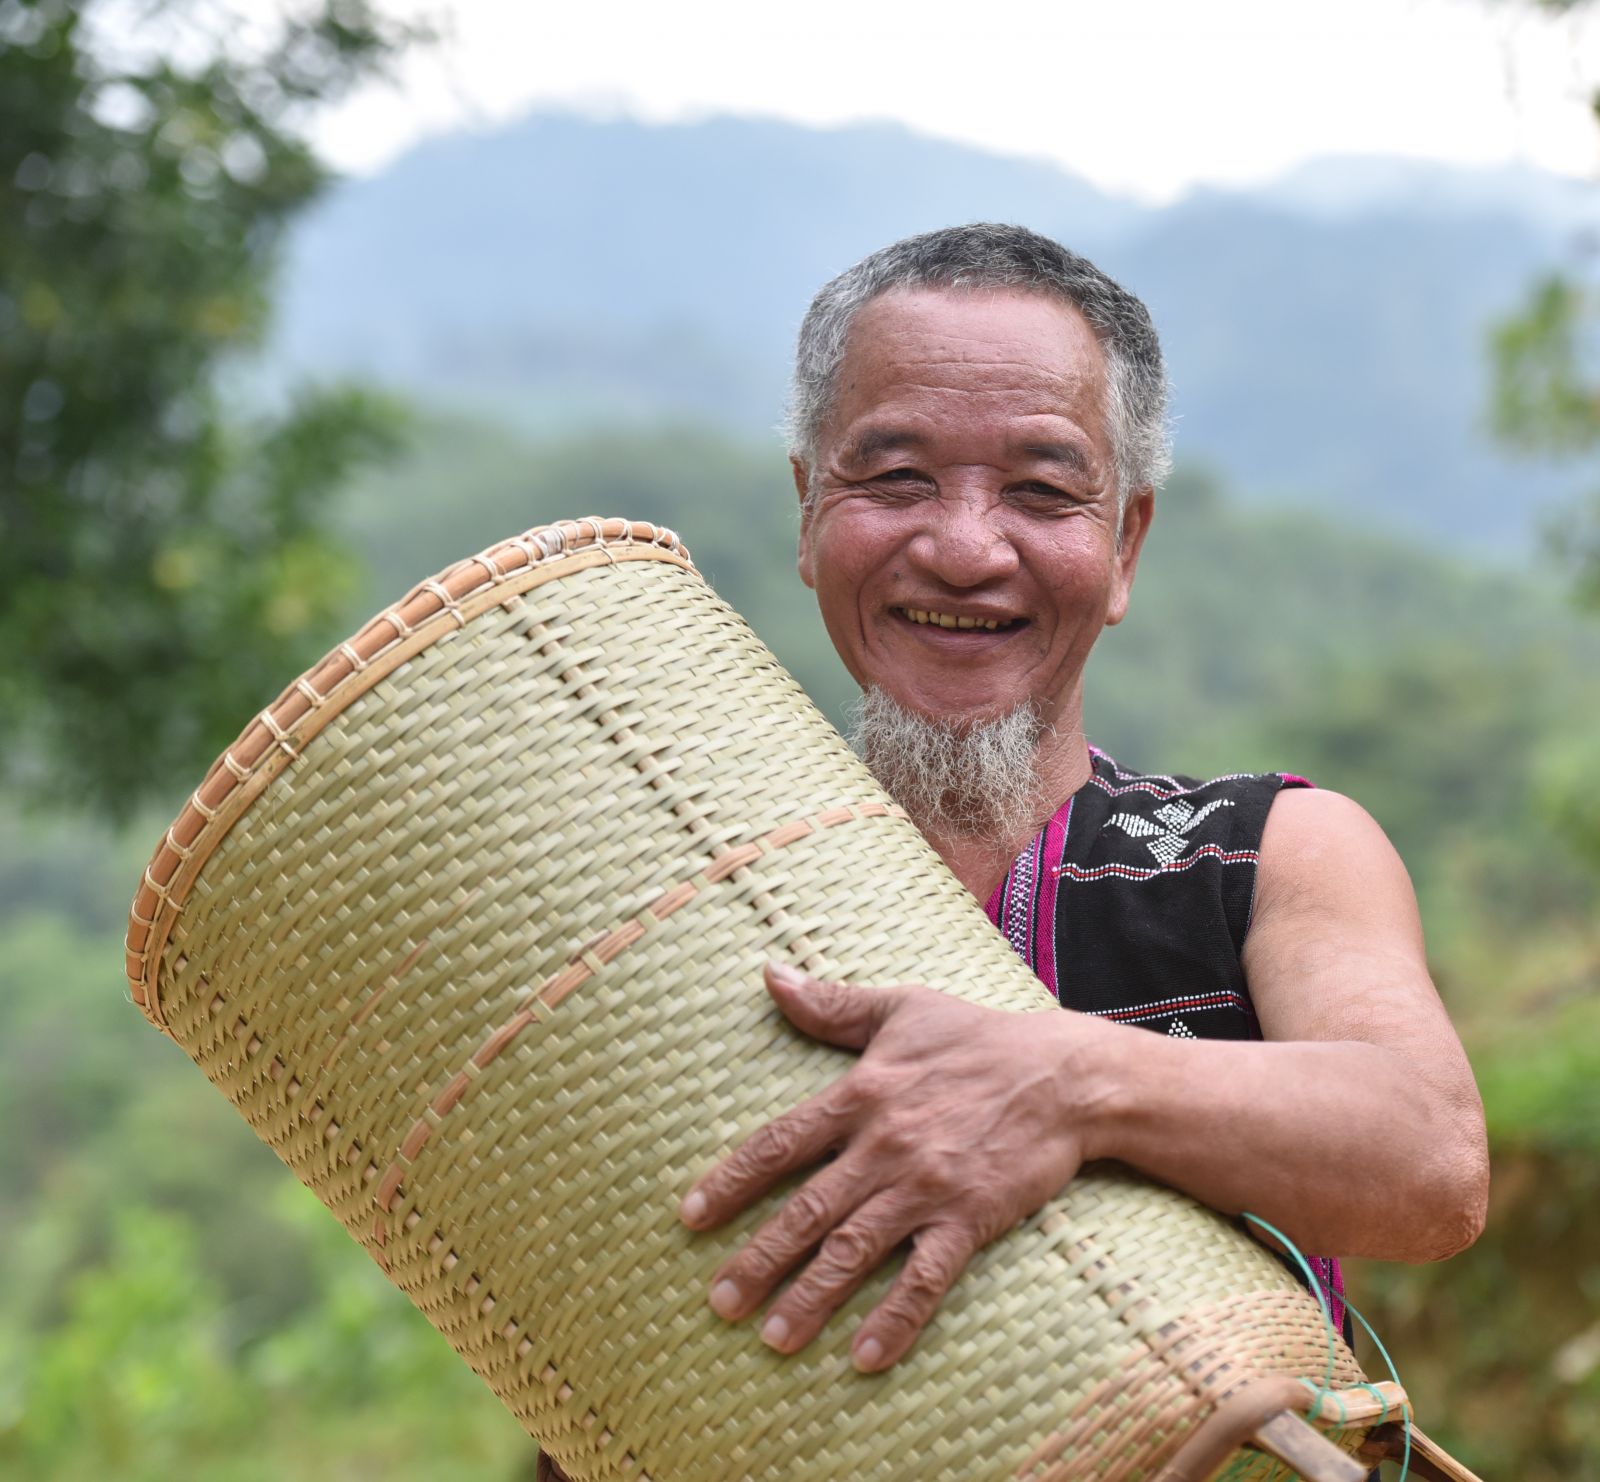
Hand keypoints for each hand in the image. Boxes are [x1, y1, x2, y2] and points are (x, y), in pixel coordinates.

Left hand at [679, 962, 1093, 1371]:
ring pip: (855, 1250)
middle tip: (718, 1302)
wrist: (1065, 1075)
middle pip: (807, 1210)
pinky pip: (926, 1278)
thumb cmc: (978, 1036)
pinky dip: (895, 1318)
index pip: (779, 1143)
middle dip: (758, 1258)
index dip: (731, 1181)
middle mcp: (884, 1145)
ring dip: (811, 1295)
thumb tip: (769, 974)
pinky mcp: (969, 1217)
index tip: (690, 1218)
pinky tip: (865, 1358)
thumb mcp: (902, 1008)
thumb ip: (831, 1004)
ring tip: (773, 1337)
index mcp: (861, 1093)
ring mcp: (926, 1186)